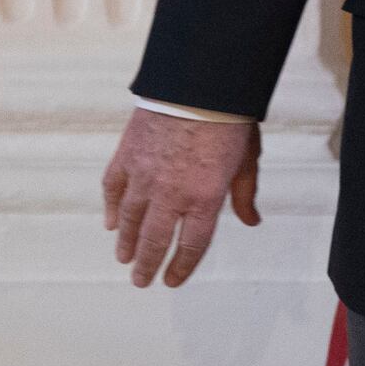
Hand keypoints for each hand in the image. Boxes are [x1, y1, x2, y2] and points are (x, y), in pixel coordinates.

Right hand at [101, 111, 261, 286]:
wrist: (199, 85)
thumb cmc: (229, 120)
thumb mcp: (247, 161)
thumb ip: (244, 195)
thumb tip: (251, 221)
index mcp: (204, 198)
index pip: (191, 245)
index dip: (181, 266)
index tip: (172, 280)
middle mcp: (171, 194)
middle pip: (154, 240)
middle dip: (147, 264)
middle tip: (140, 280)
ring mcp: (144, 177)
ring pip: (130, 220)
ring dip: (126, 243)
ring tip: (124, 258)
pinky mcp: (126, 158)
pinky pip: (114, 190)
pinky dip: (112, 209)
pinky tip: (113, 223)